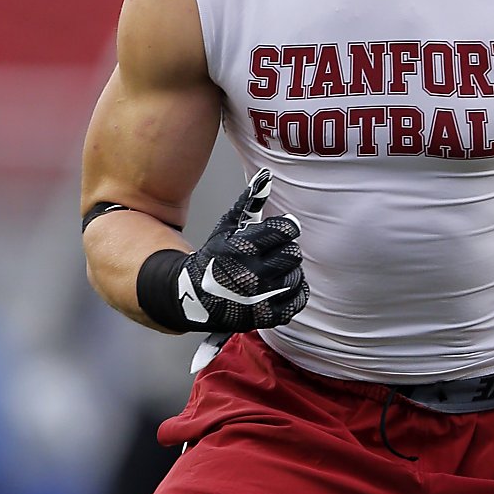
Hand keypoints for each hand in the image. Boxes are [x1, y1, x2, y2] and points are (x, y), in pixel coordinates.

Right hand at [177, 170, 307, 332]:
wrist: (195, 297)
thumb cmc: (213, 259)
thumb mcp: (226, 227)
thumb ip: (248, 202)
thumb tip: (266, 177)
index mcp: (242, 249)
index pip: (285, 230)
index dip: (285, 228)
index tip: (280, 231)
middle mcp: (252, 274)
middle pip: (294, 253)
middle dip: (286, 250)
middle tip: (275, 252)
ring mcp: (261, 298)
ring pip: (297, 276)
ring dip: (289, 271)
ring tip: (274, 270)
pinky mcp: (267, 316)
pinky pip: (298, 299)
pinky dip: (295, 291)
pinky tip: (282, 285)